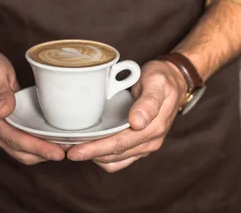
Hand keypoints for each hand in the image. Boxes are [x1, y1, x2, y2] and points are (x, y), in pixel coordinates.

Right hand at [0, 19, 65, 164]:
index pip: (16, 140)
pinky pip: (23, 143)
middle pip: (21, 151)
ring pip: (22, 151)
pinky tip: (54, 140)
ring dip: (42, 153)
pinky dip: (38, 146)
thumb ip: (0, 91)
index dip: (38, 148)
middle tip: (69, 151)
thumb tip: (4, 111)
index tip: (58, 152)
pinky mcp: (7, 127)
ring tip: (65, 147)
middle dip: (45, 154)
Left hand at [66, 60, 187, 171]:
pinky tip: (90, 147)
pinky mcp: (139, 144)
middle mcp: (149, 141)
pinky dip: (103, 157)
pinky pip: (119, 159)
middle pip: (114, 154)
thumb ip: (149, 101)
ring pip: (115, 160)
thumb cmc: (161, 79)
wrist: (173, 81)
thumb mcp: (157, 82)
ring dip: (95, 157)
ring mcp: (145, 145)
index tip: (75, 150)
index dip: (95, 149)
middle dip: (89, 155)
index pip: (119, 144)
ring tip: (74, 148)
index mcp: (153, 128)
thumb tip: (138, 122)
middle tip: (67, 151)